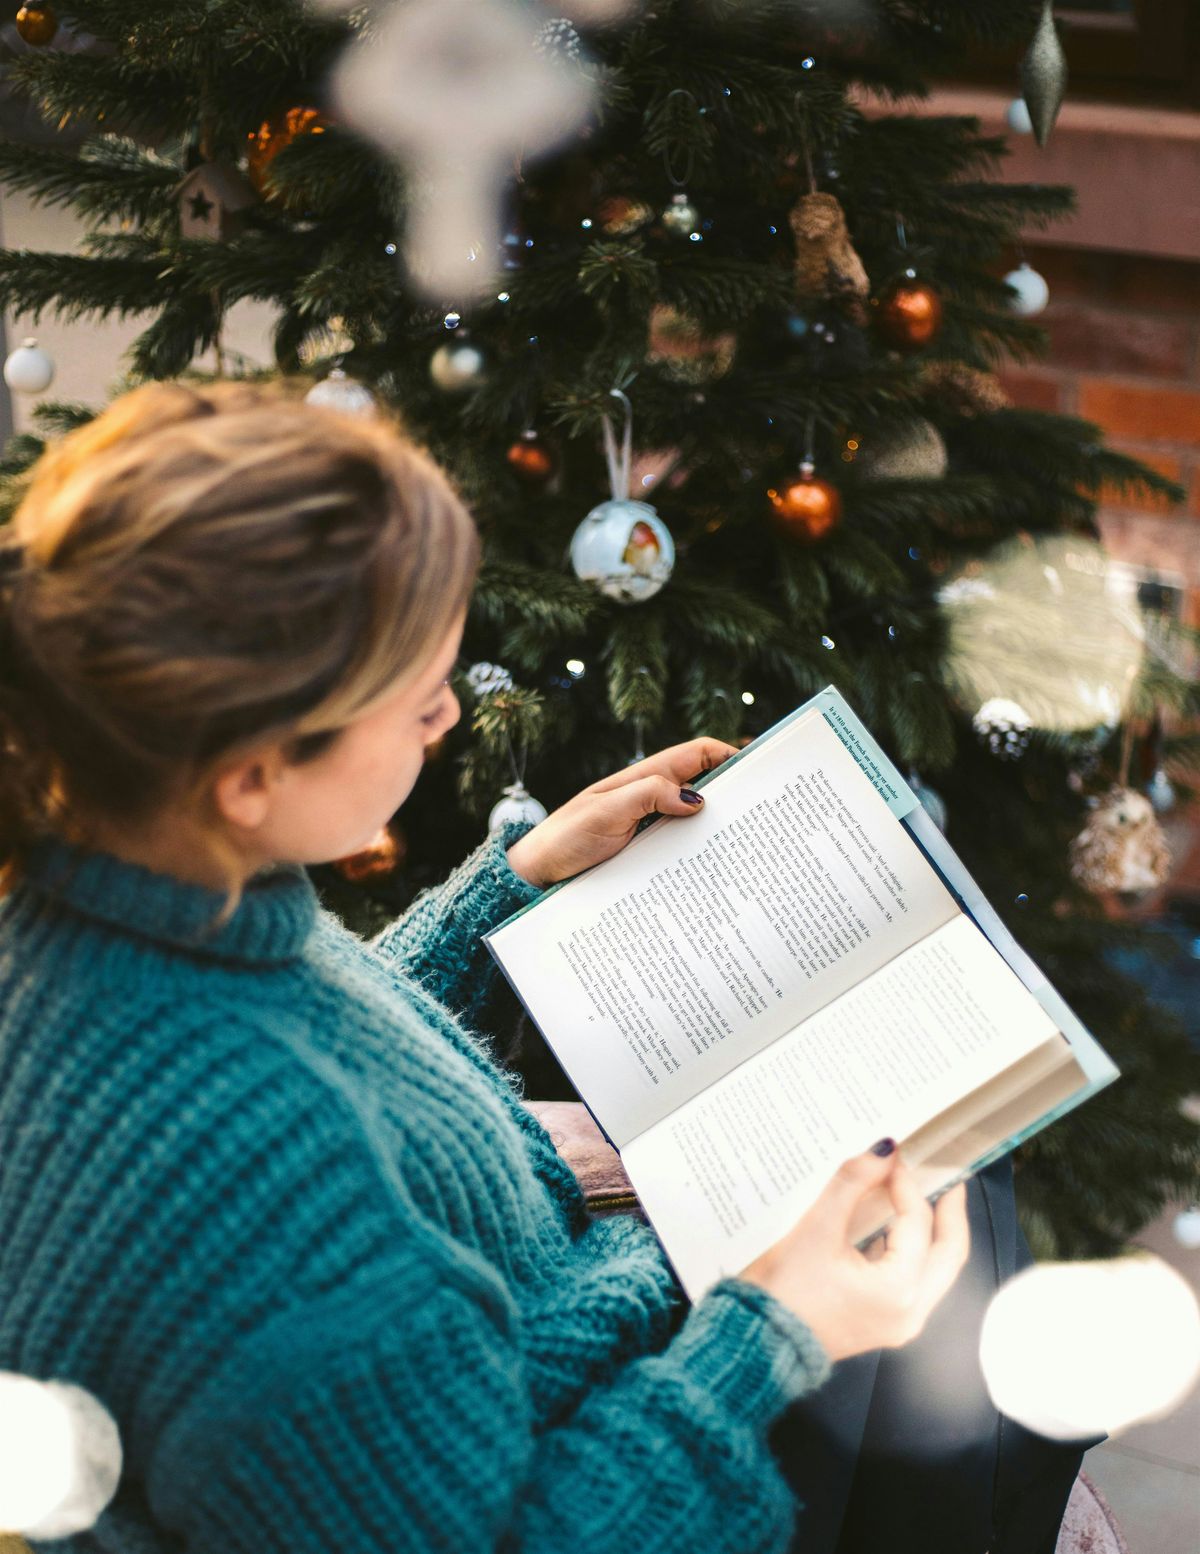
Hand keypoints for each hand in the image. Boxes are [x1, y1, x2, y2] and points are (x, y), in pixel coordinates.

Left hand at [504, 737, 737, 888]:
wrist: (537, 876)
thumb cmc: (565, 838)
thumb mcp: (604, 812)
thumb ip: (647, 796)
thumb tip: (696, 799)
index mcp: (644, 778)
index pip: (698, 754)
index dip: (729, 754)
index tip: (759, 769)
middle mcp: (653, 799)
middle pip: (706, 788)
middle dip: (735, 796)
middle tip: (767, 815)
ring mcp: (652, 827)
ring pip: (698, 823)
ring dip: (721, 831)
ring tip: (750, 847)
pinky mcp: (649, 855)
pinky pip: (683, 850)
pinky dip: (702, 856)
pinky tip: (717, 872)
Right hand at [738, 1146, 968, 1363]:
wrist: (758, 1340)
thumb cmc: (784, 1295)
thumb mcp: (817, 1229)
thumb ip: (853, 1184)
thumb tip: (882, 1152)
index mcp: (899, 1290)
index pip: (917, 1222)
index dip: (906, 1184)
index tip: (892, 1157)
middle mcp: (909, 1312)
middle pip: (949, 1253)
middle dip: (951, 1213)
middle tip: (948, 1179)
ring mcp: (899, 1323)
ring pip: (936, 1270)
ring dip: (933, 1234)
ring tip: (922, 1199)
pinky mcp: (883, 1324)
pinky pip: (915, 1283)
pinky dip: (913, 1252)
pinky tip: (894, 1230)